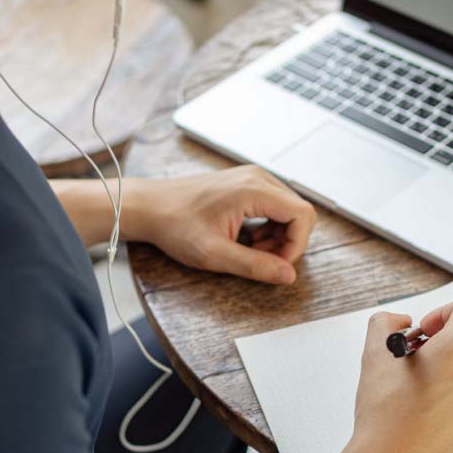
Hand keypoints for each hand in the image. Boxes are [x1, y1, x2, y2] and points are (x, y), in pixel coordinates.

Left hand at [125, 165, 316, 284]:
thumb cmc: (175, 225)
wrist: (150, 207)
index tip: (277, 265)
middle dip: (288, 242)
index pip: (302, 215)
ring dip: (279, 236)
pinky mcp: (246, 183)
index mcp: (253, 190)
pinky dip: (269, 226)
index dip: (297, 245)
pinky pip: (274, 205)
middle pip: (298, 211)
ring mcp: (252, 178)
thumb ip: (254, 266)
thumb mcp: (214, 254)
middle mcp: (257, 178)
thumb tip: (287, 275)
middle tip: (261, 260)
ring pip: (288, 209)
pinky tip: (248, 239)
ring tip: (251, 250)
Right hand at [298, 296, 452, 452]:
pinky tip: (428, 412)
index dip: (446, 311)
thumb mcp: (375, 353)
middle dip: (444, 344)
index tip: (428, 331)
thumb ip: (386, 322)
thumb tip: (400, 322)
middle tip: (415, 362)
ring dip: (450, 371)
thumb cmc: (387, 415)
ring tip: (419, 391)